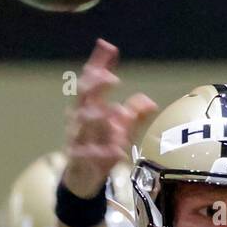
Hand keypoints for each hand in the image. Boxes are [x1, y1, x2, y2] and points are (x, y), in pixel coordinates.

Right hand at [63, 39, 157, 197]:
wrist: (82, 180)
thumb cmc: (101, 149)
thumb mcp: (121, 131)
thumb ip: (134, 115)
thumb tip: (149, 101)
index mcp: (89, 107)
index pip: (91, 80)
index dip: (99, 63)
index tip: (109, 47)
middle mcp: (79, 118)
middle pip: (83, 95)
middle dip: (95, 85)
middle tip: (112, 78)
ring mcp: (77, 137)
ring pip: (83, 122)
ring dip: (98, 116)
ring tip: (113, 111)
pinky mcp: (79, 159)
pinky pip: (88, 153)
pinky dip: (102, 152)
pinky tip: (116, 151)